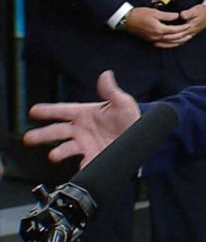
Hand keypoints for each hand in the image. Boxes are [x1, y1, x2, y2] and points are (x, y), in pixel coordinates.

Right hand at [23, 71, 139, 167]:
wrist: (139, 137)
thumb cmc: (128, 117)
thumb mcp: (122, 103)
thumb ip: (111, 91)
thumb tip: (106, 75)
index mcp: (83, 114)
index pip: (62, 110)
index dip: (48, 110)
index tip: (33, 111)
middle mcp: (80, 130)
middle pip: (57, 131)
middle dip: (42, 135)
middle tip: (29, 138)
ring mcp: (85, 144)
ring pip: (66, 148)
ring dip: (58, 152)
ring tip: (53, 155)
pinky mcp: (94, 157)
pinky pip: (86, 162)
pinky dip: (83, 165)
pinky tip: (82, 166)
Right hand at [122, 6, 184, 46]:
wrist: (126, 19)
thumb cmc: (139, 14)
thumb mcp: (154, 12)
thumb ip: (167, 15)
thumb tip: (177, 16)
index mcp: (159, 29)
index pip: (175, 30)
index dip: (183, 28)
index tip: (190, 24)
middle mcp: (157, 36)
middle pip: (173, 38)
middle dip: (183, 36)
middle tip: (191, 33)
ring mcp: (153, 39)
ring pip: (169, 43)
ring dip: (178, 41)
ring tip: (186, 39)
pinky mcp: (150, 40)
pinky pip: (163, 44)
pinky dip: (170, 44)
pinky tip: (173, 43)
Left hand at [158, 4, 205, 47]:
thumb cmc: (204, 11)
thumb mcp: (196, 10)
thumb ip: (189, 13)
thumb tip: (182, 15)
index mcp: (190, 27)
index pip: (177, 33)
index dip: (168, 35)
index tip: (160, 35)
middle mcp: (190, 33)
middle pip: (176, 39)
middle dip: (165, 41)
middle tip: (155, 41)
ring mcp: (190, 34)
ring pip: (178, 42)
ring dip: (168, 44)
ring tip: (158, 44)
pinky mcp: (190, 34)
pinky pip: (181, 41)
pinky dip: (174, 43)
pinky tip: (169, 44)